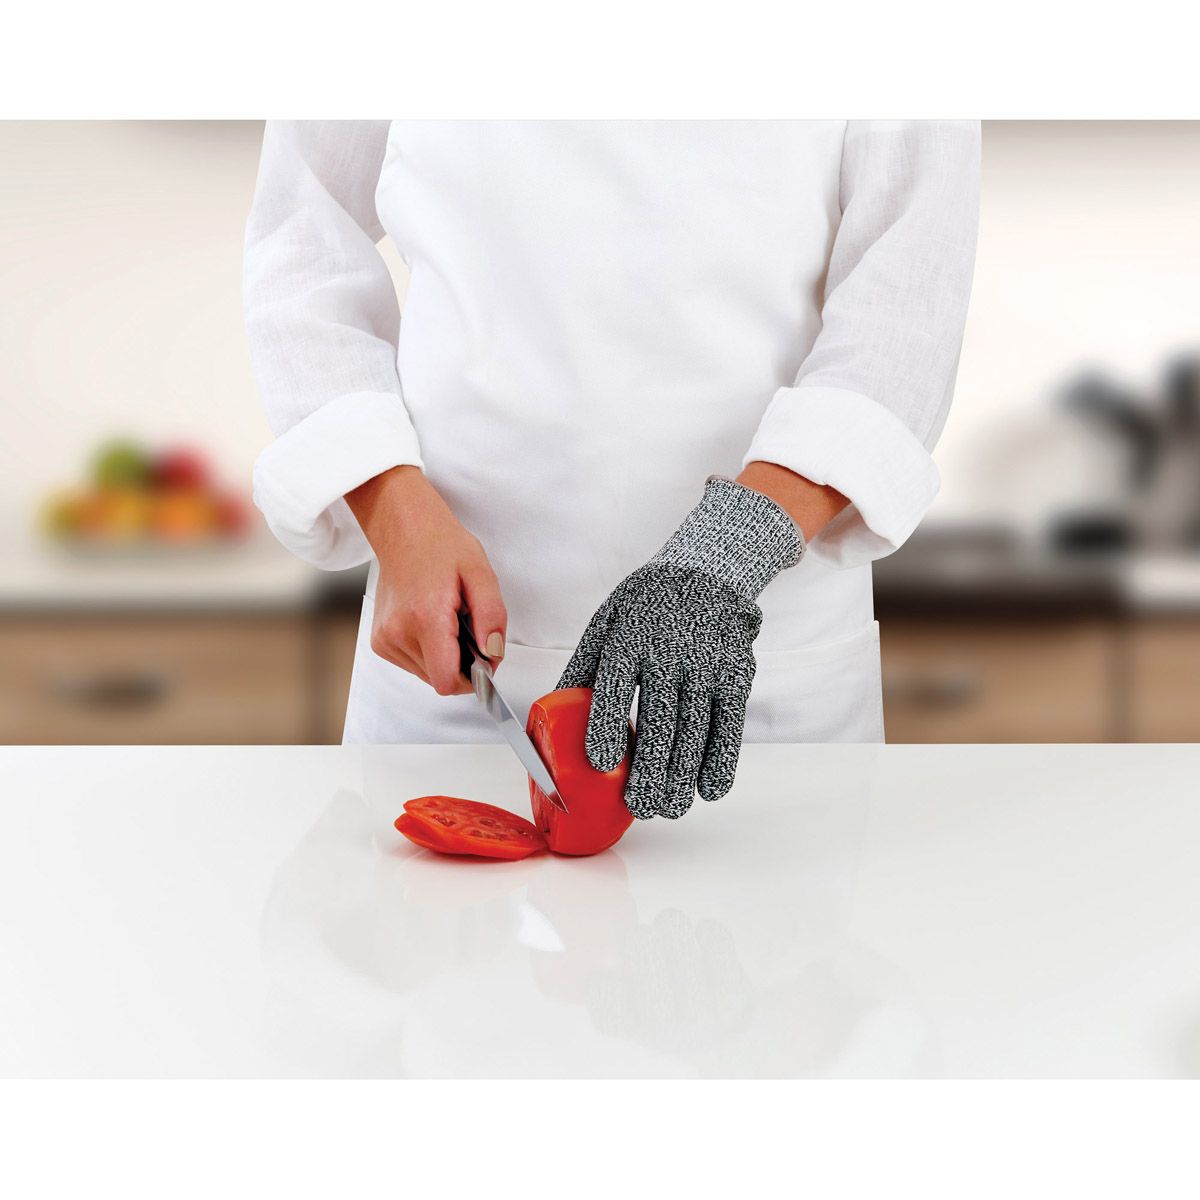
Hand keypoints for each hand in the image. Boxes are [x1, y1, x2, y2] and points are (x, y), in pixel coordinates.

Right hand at [345, 467, 506, 696]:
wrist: (404, 530)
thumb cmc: (441, 547)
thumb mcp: (481, 575)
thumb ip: (492, 619)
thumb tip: (493, 655)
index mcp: (425, 617)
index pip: (447, 681)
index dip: (471, 678)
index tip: (481, 659)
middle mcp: (399, 632)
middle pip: (440, 680)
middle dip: (460, 663)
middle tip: (465, 627)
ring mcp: (385, 639)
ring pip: (427, 675)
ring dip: (444, 657)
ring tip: (447, 621)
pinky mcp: (380, 642)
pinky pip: (413, 664)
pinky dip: (429, 652)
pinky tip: (431, 623)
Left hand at [558, 476, 804, 818]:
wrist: (706, 574)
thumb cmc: (645, 609)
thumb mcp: (605, 625)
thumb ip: (582, 671)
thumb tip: (547, 719)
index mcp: (628, 639)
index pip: (615, 686)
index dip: (608, 726)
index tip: (602, 764)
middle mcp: (669, 652)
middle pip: (660, 721)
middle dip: (650, 771)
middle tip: (640, 808)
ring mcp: (706, 665)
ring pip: (695, 731)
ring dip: (683, 777)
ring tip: (668, 808)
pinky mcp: (736, 675)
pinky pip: (730, 725)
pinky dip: (722, 760)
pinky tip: (709, 789)